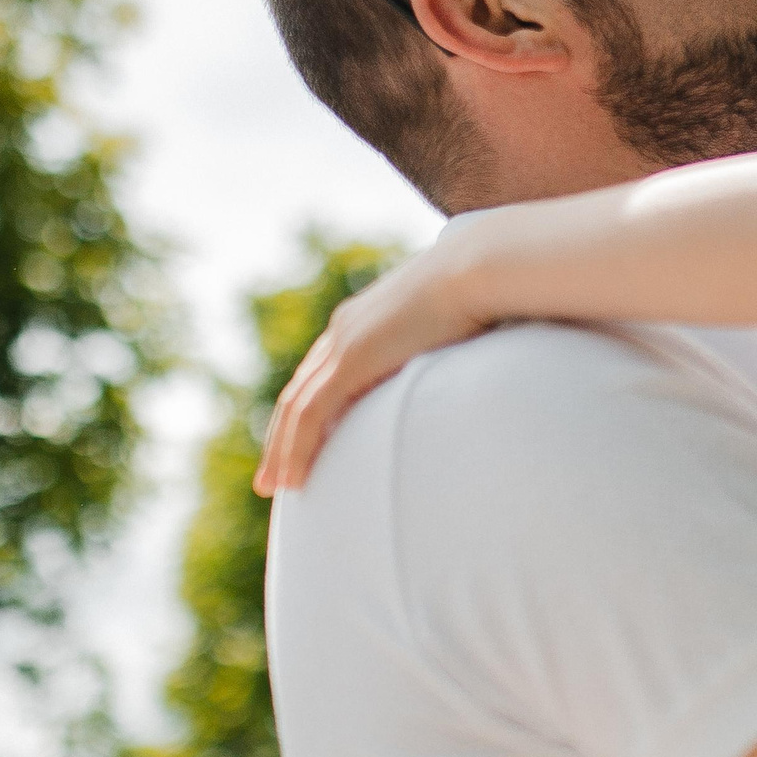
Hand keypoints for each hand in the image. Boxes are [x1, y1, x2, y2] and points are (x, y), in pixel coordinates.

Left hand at [251, 251, 488, 494]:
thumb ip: (443, 347)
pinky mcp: (351, 362)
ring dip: (282, 450)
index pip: (321, 372)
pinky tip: (294, 477)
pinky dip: (297, 447)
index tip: (302, 441)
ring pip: (296, 408)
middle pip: (299, 390)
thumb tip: (465, 360)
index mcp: (364, 320)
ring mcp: (344, 344)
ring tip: (276, 487)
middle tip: (273, 475)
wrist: (479, 269)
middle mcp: (344, 330)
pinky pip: (311, 414)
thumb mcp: (452, 324)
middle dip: (281, 435)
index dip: (307, 409)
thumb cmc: (483, 291)